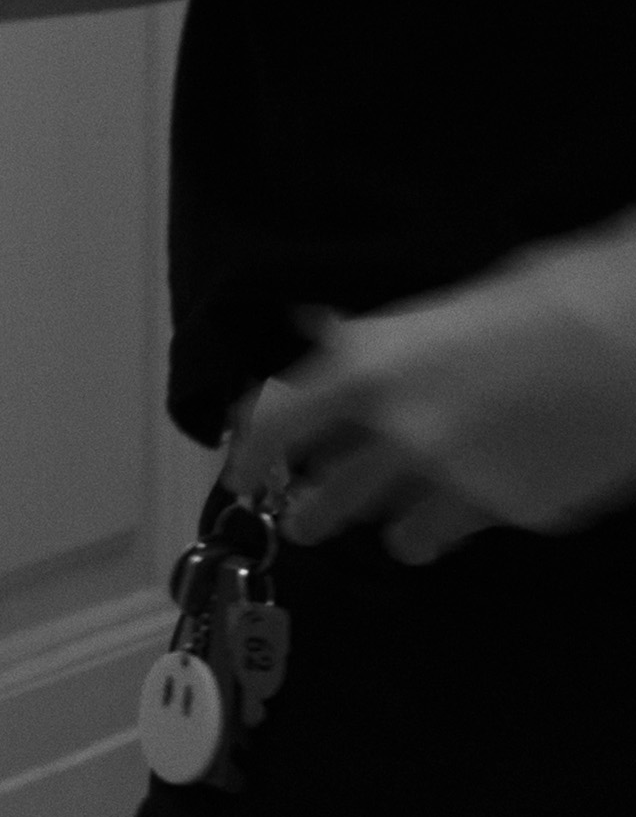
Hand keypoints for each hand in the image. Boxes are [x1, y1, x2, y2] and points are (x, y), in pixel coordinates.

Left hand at [239, 225, 635, 561]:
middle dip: (311, 510)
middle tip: (307, 518)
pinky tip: (467, 510)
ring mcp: (452, 481)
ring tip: (392, 523)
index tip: (240, 475)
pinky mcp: (508, 514)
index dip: (249, 454)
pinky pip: (459, 535)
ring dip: (386, 526)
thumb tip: (321, 331)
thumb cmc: (534, 300)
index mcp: (363, 367)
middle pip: (323, 495)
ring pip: (390, 531)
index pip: (274, 424)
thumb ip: (374, 338)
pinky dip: (454, 528)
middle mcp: (394, 432)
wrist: (626, 342)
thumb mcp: (434, 310)